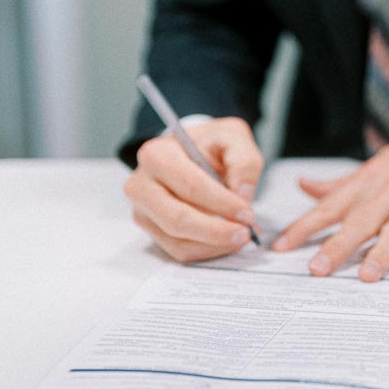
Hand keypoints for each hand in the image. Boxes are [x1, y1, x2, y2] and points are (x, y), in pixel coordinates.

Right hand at [124, 117, 263, 262]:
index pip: (190, 186)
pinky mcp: (150, 231)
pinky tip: (226, 241)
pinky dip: (207, 251)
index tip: (247, 214)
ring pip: (178, 241)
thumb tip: (242, 194)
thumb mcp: (233, 137)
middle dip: (216, 232)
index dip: (221, 203)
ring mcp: (142, 211)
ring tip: (240, 237)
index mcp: (157, 155)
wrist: (191, 153)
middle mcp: (141, 185)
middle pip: (177, 219)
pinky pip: (179, 251)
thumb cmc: (210, 145)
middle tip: (245, 233)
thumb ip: (243, 161)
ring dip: (214, 246)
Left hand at [271, 117, 388, 280]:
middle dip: (337, 245)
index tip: (281, 247)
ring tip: (367, 275)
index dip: (306, 226)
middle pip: (362, 220)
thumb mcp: (380, 166)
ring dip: (384, 252)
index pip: (332, 206)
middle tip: (316, 269)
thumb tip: (303, 185)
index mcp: (373, 181)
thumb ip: (342, 184)